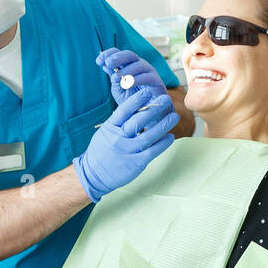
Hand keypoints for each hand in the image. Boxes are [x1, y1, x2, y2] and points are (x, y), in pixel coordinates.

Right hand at [73, 85, 178, 202]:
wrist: (93, 175)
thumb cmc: (101, 151)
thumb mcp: (106, 132)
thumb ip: (119, 122)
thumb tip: (136, 108)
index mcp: (110, 128)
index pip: (124, 110)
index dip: (136, 100)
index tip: (147, 92)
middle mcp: (119, 138)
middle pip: (139, 120)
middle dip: (154, 109)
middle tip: (166, 99)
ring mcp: (127, 151)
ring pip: (149, 135)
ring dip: (163, 125)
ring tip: (174, 116)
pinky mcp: (136, 163)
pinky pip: (152, 151)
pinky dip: (163, 144)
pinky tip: (170, 136)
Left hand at [97, 48, 167, 104]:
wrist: (149, 114)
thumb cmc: (134, 101)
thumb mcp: (119, 90)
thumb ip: (113, 79)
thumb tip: (104, 65)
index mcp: (128, 65)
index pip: (118, 53)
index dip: (108, 54)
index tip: (98, 62)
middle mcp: (139, 65)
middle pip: (129, 54)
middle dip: (117, 57)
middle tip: (108, 63)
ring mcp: (149, 72)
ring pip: (138, 65)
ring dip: (126, 70)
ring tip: (117, 78)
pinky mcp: (157, 81)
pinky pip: (147, 77)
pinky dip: (137, 79)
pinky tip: (128, 85)